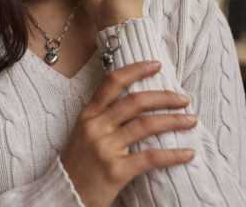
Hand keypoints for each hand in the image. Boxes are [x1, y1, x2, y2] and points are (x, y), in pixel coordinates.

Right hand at [60, 61, 196, 206]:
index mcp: (89, 114)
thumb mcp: (84, 129)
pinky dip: (172, 154)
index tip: (155, 65)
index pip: (112, 83)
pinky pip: (150, 158)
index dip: (135, 70)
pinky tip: (187, 153)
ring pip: (145, 125)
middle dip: (163, 96)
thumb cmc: (79, 159)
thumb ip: (104, 114)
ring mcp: (106, 148)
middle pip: (135, 101)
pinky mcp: (116, 170)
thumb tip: (135, 100)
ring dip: (173, 121)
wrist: (65, 190)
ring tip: (190, 120)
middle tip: (183, 98)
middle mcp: (97, 126)